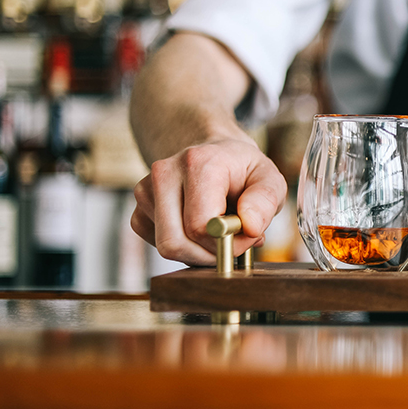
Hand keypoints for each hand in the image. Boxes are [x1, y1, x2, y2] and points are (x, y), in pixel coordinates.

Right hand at [131, 138, 287, 264]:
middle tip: (234, 241)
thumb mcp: (269, 178)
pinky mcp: (139, 207)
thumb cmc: (242, 170)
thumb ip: (265, 201)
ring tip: (219, 231)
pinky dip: (183, 246)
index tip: (248, 235)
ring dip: (198, 251)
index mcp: (197, 162)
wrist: (214, 155)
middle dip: (210, 253)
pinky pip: (157, 245)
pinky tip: (199, 228)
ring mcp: (146, 190)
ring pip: (166, 247)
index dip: (227, 243)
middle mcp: (164, 173)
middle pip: (176, 243)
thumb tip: (250, 227)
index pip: (200, 226)